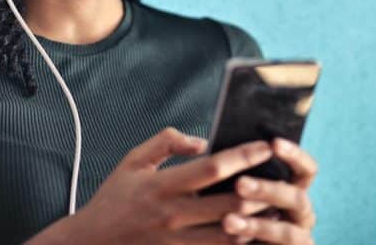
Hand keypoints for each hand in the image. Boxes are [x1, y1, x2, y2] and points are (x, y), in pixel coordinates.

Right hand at [63, 127, 281, 243]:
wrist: (92, 243)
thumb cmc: (114, 197)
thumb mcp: (132, 160)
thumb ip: (165, 143)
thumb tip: (201, 141)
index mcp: (161, 185)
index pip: (211, 168)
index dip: (242, 156)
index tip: (265, 146)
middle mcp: (173, 215)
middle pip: (229, 204)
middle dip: (260, 190)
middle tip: (283, 176)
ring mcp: (178, 241)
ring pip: (231, 233)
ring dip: (257, 219)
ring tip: (278, 204)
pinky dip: (240, 241)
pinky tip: (256, 230)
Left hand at [222, 138, 317, 244]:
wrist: (229, 240)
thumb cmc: (237, 210)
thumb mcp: (240, 190)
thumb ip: (239, 174)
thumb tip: (213, 147)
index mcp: (294, 189)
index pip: (306, 169)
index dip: (294, 155)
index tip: (273, 143)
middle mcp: (301, 213)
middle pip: (296, 197)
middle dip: (267, 190)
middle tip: (239, 184)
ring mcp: (299, 238)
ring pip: (286, 231)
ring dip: (257, 225)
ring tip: (227, 220)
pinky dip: (256, 244)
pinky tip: (234, 240)